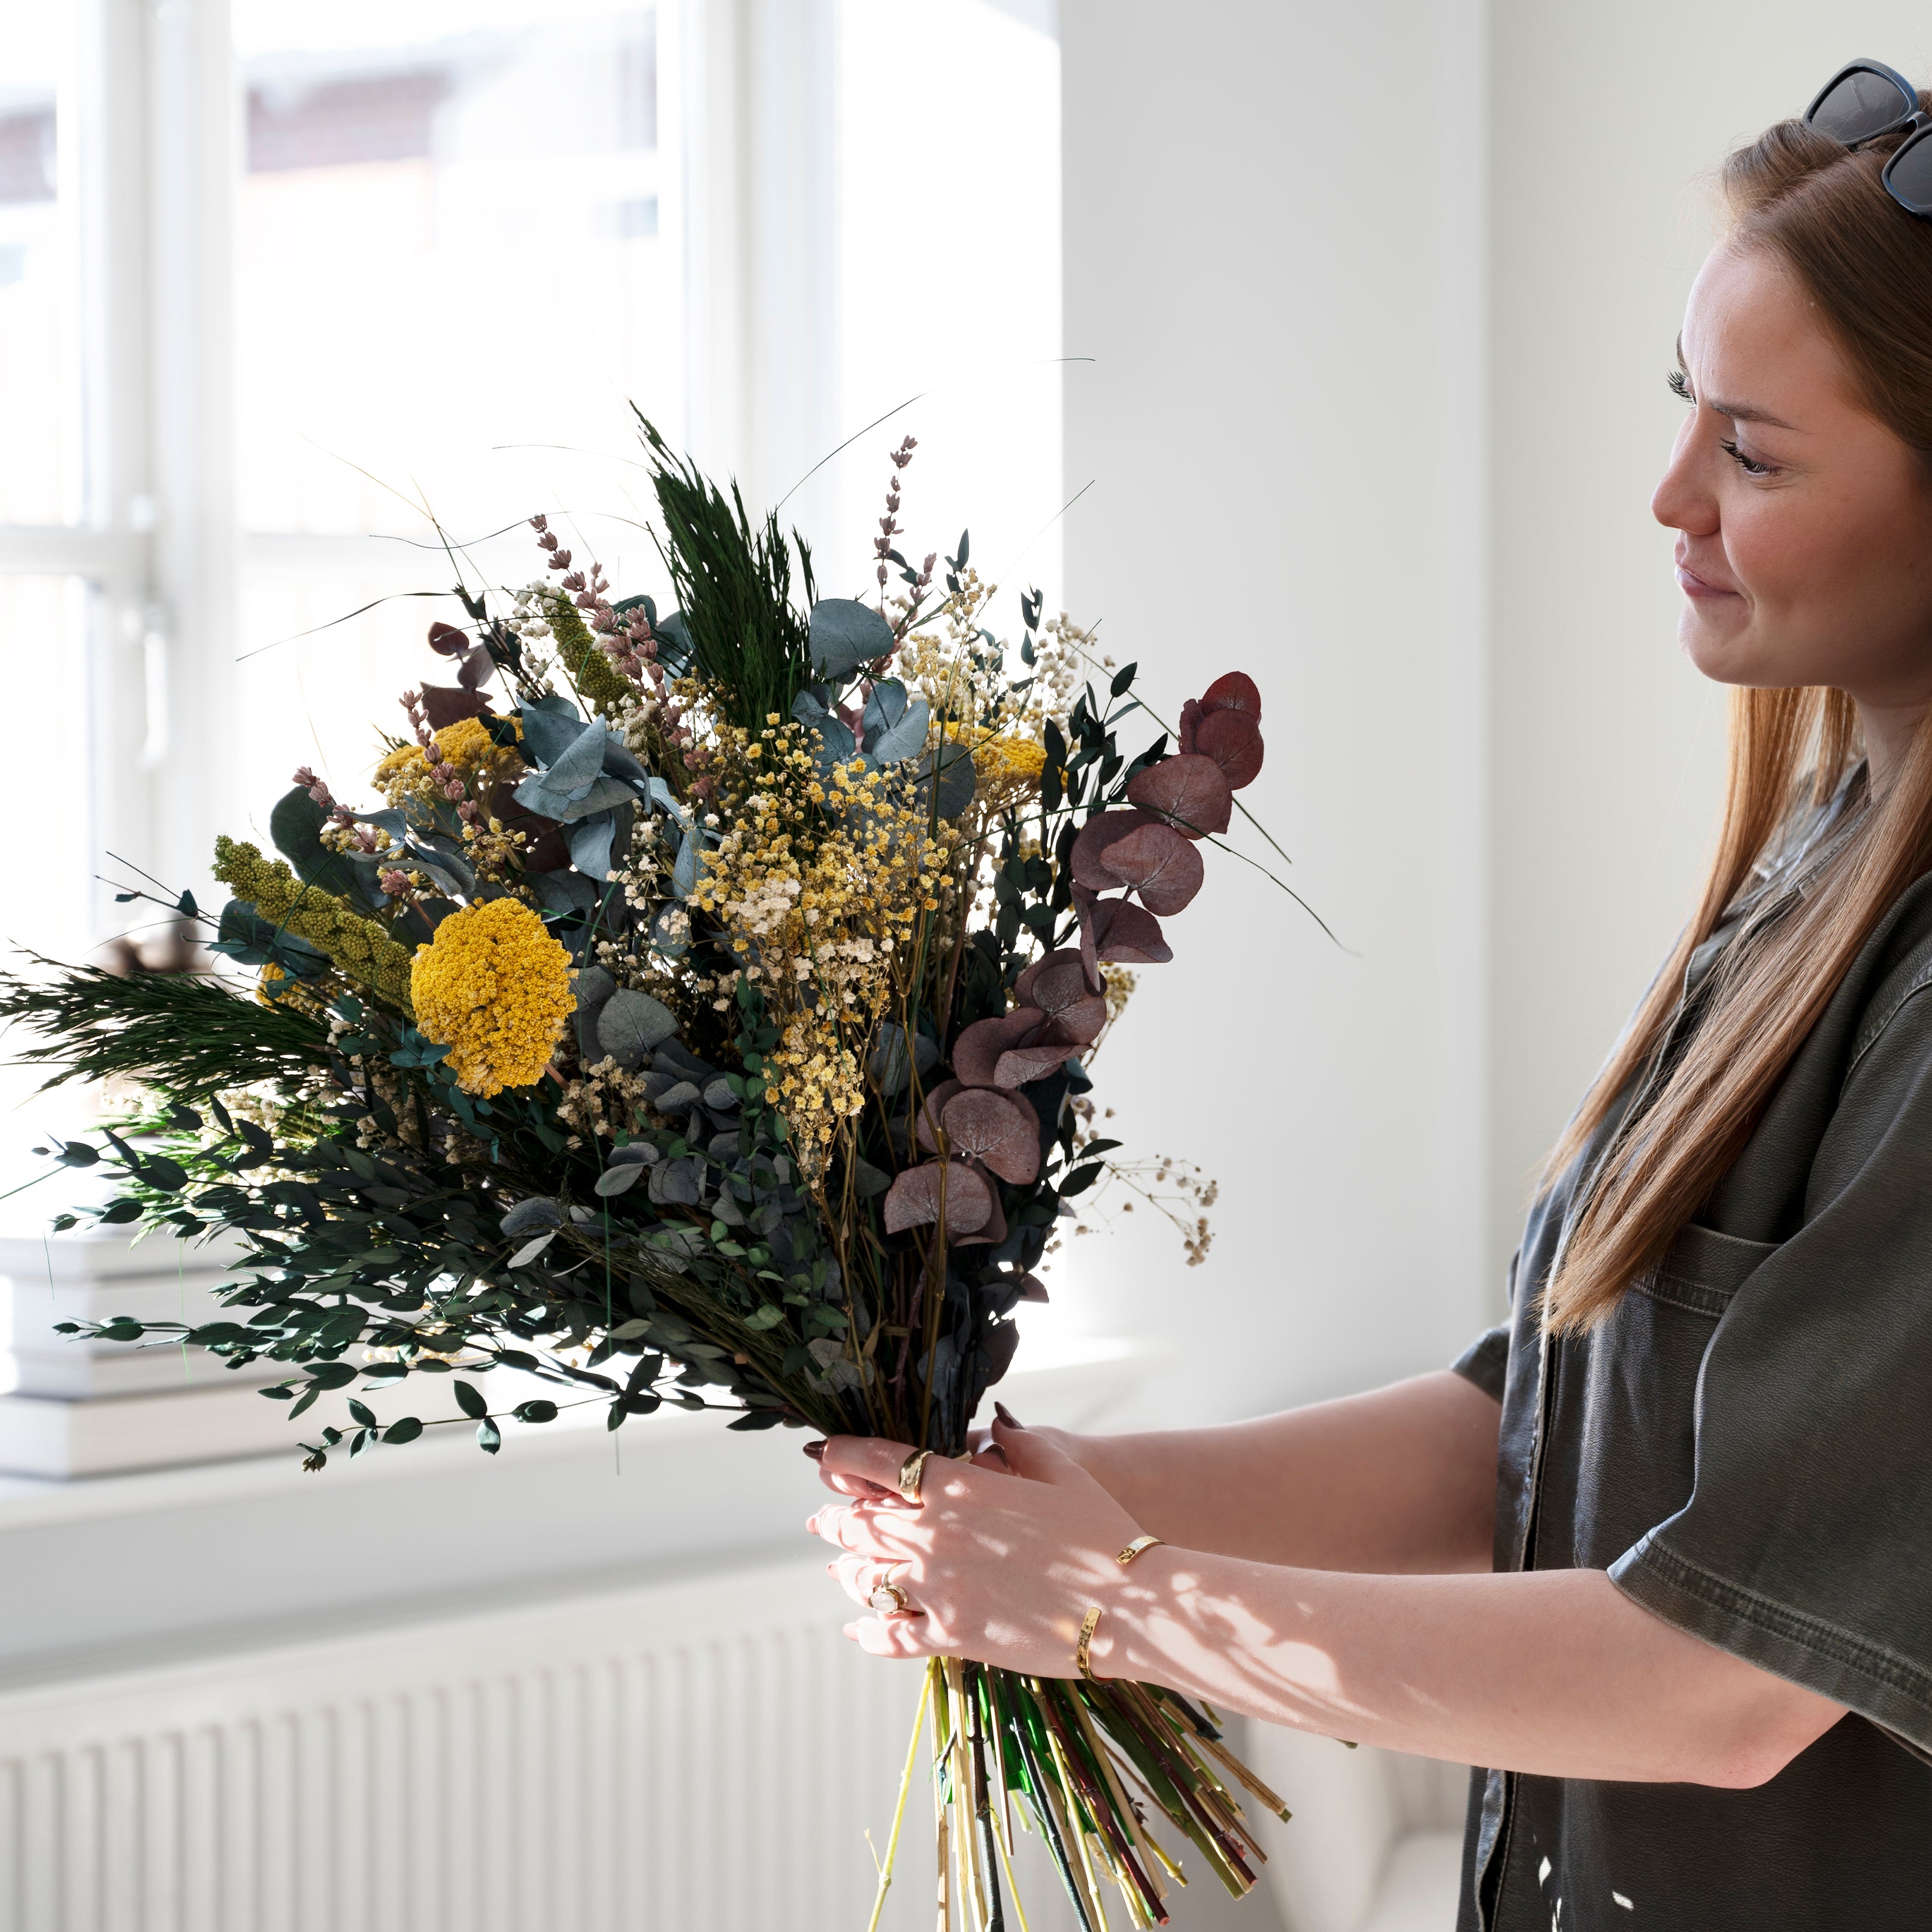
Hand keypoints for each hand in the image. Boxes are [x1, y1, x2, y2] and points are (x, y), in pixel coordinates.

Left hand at [805, 1416, 1153, 1675]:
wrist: (1130, 1606)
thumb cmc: (1101, 1531)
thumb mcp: (1060, 1470)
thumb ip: (1019, 1446)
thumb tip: (995, 1429)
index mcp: (960, 1486)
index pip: (879, 1462)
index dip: (843, 1456)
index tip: (825, 1457)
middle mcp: (937, 1535)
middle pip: (861, 1523)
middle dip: (837, 1519)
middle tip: (823, 1520)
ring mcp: (940, 1589)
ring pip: (866, 1579)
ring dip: (847, 1571)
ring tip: (838, 1569)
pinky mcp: (952, 1637)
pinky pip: (891, 1635)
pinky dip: (868, 1632)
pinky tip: (857, 1631)